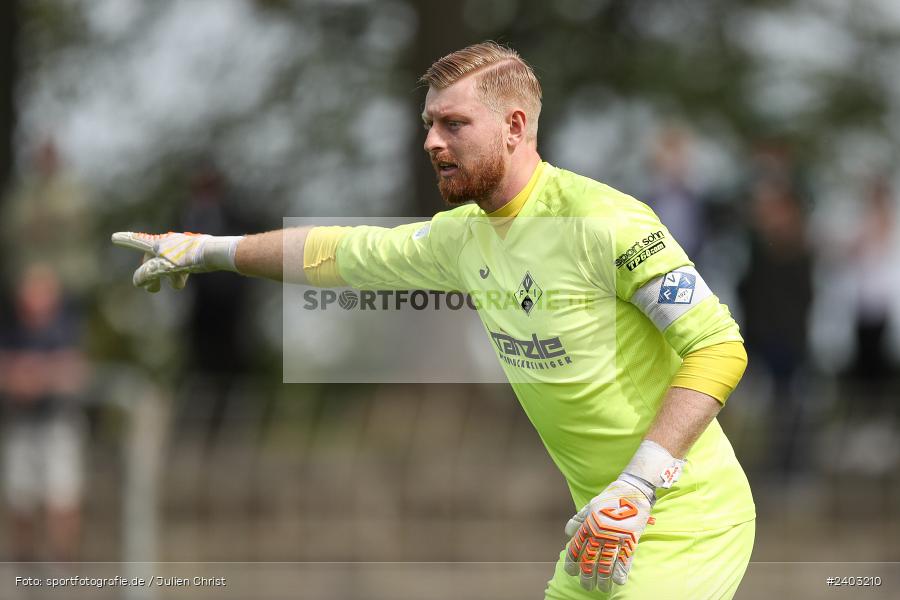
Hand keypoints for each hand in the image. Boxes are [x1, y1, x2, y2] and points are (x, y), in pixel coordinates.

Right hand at [111, 231, 240, 291]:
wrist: (214, 253)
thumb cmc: (187, 259)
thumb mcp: (163, 268)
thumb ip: (146, 274)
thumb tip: (136, 281)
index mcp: (158, 244)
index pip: (137, 242)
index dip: (126, 241)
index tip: (115, 237)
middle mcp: (167, 242)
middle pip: (153, 260)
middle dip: (152, 275)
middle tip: (153, 290)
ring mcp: (180, 247)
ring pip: (168, 264)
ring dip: (168, 276)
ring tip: (176, 285)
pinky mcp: (192, 252)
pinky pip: (180, 264)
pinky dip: (179, 274)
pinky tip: (183, 281)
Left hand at [563, 477, 653, 592]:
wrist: (633, 491)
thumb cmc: (611, 498)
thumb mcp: (591, 505)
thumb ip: (579, 519)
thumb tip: (568, 532)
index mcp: (588, 524)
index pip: (576, 547)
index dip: (572, 562)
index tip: (571, 572)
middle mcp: (599, 533)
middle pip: (590, 560)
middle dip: (586, 576)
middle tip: (586, 585)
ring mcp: (615, 538)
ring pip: (606, 564)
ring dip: (602, 579)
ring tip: (601, 588)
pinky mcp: (630, 540)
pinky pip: (624, 561)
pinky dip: (620, 573)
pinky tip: (617, 582)